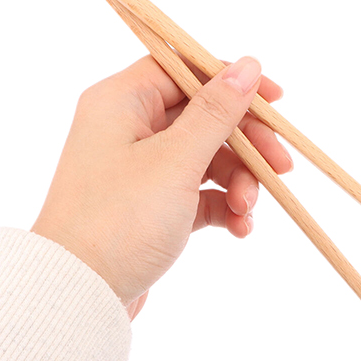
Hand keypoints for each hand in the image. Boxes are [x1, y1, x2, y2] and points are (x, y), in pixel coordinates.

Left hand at [30, 54, 291, 317]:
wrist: (77, 295)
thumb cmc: (119, 220)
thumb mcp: (175, 161)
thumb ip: (216, 112)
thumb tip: (249, 65)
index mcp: (121, 102)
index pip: (185, 70)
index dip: (232, 80)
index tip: (275, 101)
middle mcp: (127, 129)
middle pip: (202, 117)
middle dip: (245, 144)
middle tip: (282, 166)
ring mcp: (139, 170)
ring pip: (205, 158)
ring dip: (238, 181)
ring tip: (249, 210)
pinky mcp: (150, 207)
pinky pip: (197, 193)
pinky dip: (222, 206)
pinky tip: (241, 228)